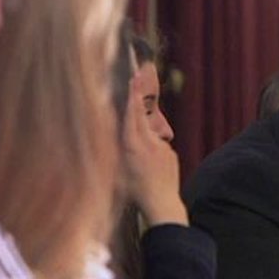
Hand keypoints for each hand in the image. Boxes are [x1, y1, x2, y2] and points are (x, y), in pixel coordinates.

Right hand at [122, 79, 187, 224]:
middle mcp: (149, 143)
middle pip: (142, 115)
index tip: (133, 80)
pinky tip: (150, 169)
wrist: (162, 205)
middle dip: (140, 96)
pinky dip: (152, 152)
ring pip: (150, 134)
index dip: (132, 97)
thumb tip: (107, 136)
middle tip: (140, 74)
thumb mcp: (116, 171)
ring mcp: (163, 147)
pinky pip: (159, 147)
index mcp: (133, 146)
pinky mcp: (172, 154)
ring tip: (139, 158)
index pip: (132, 116)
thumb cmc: (133, 192)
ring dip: (143, 135)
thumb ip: (113, 151)